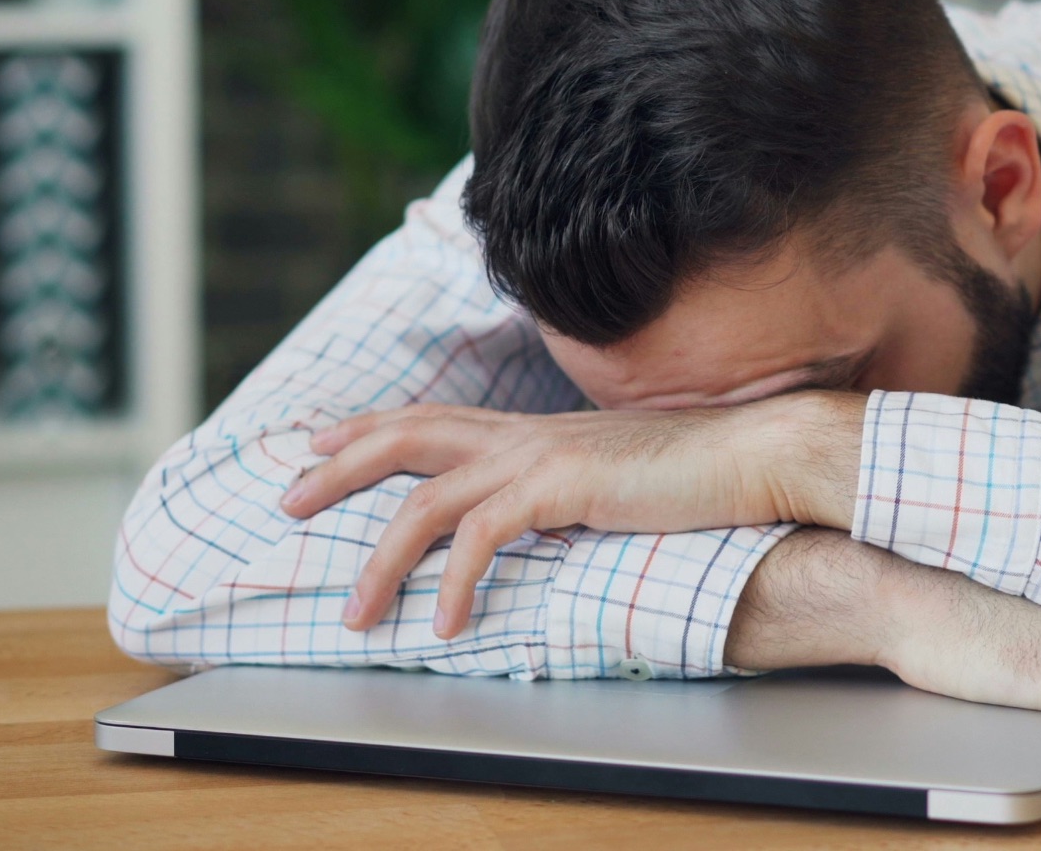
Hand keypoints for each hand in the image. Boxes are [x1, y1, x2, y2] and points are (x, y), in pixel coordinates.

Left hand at [282, 393, 864, 635]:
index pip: (433, 417)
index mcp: (536, 429)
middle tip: (286, 500)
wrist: (754, 455)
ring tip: (358, 612)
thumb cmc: (699, 472)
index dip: (370, 429)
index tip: (320, 446)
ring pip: (425, 499)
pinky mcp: (561, 488)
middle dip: (338, 468)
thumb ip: (571, 487)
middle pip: (406, 437)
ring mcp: (540, 456)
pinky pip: (482, 538)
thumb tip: (548, 514)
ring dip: (381, 559)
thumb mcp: (616, 475)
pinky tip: (447, 623)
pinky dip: (455, 584)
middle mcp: (526, 433)